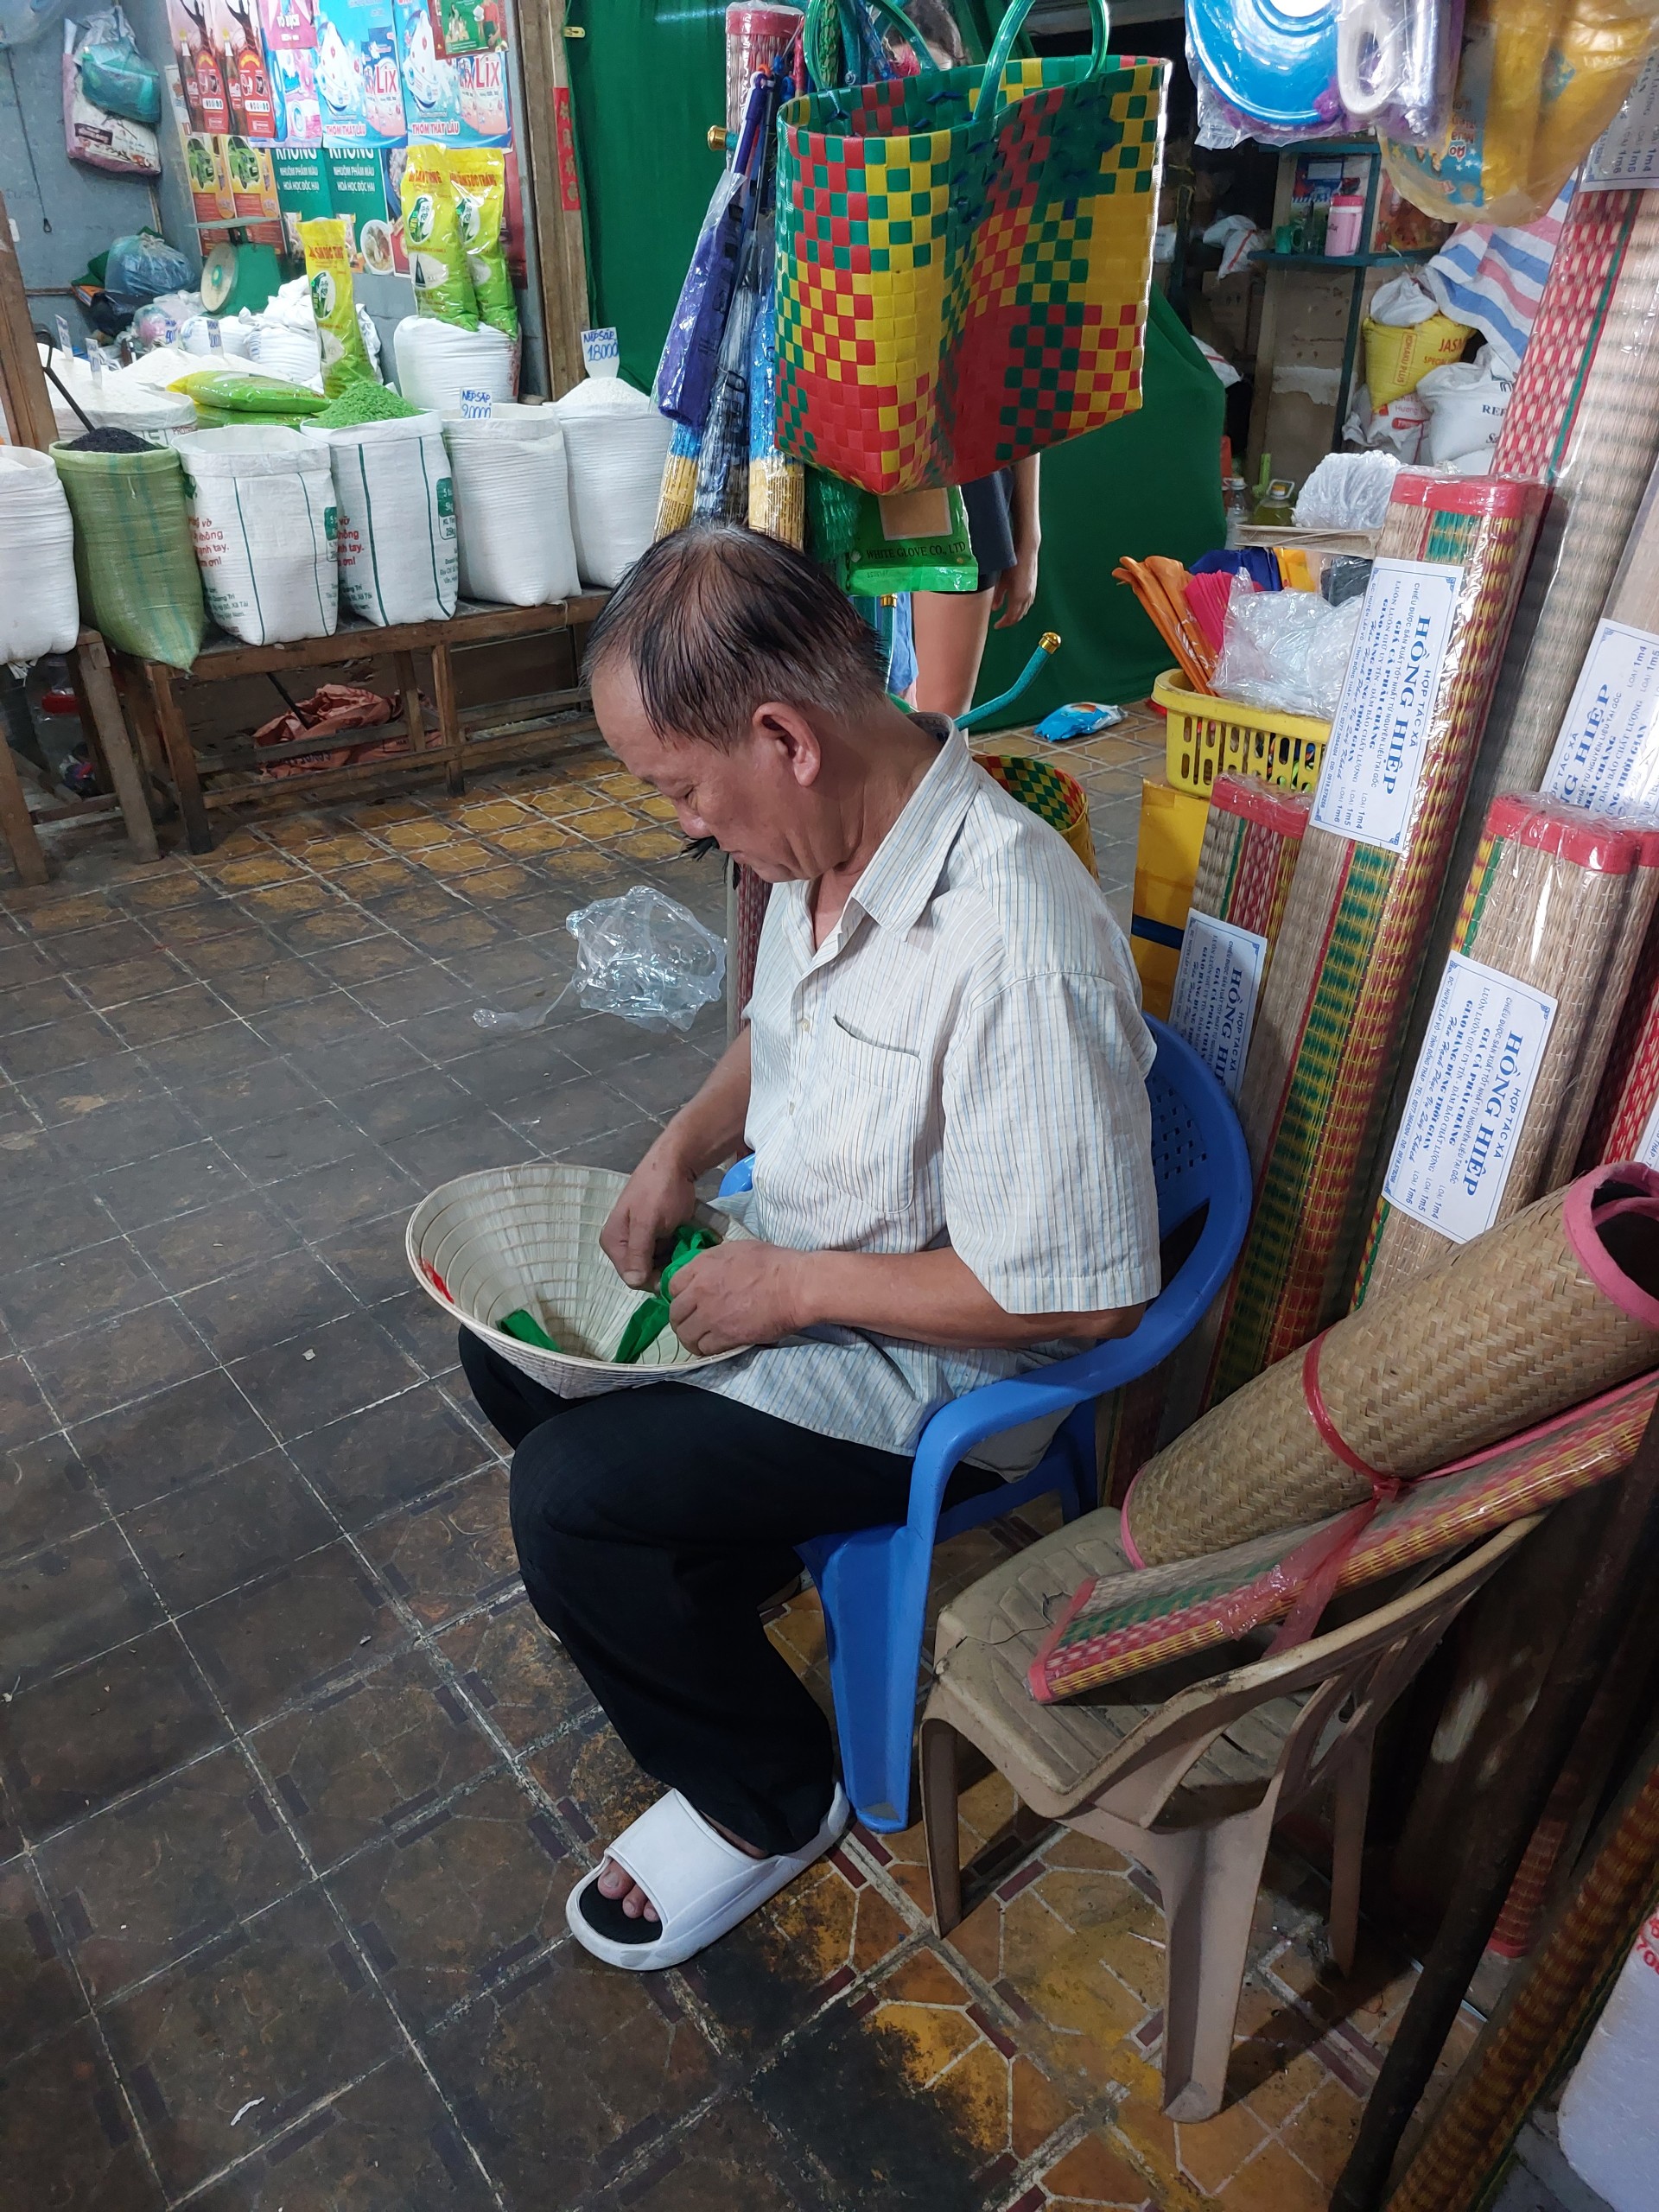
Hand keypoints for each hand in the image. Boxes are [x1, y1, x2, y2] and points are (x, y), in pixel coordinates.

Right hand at [599, 1137, 697, 1288]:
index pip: (632, 1278)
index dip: (654, 1279)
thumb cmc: (659, 1190)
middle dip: (666, 1269)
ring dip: (675, 1261)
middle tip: (686, 1258)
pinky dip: (679, 1253)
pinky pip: (667, 1255)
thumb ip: (639, 1251)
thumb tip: (633, 1281)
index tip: (676, 1271)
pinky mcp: (657, 1237)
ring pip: (659, 1266)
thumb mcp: (647, 1221)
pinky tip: (690, 1244)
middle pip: (646, 1273)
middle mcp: (624, 1245)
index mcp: (614, 1242)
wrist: (677, 1163)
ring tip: (690, 1249)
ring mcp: (642, 1241)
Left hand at [668, 1240, 811, 1353]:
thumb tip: (707, 1271)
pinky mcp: (725, 1336)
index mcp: (702, 1266)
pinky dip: (707, 1349)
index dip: (679, 1296)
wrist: (794, 1286)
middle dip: (681, 1320)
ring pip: (685, 1334)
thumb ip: (714, 1261)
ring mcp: (710, 1315)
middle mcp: (700, 1290)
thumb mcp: (737, 1249)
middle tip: (693, 1323)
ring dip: (691, 1338)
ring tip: (700, 1339)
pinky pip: (704, 1348)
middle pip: (675, 1313)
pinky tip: (714, 1345)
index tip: (689, 1301)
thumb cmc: (773, 1263)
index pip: (672, 1286)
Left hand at [992, 545, 1038, 629]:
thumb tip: (995, 608)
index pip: (1011, 617)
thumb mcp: (1002, 580)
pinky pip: (1028, 603)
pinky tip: (1017, 605)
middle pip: (1018, 616)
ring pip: (1024, 610)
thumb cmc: (1013, 562)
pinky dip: (1022, 608)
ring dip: (1016, 615)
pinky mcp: (1033, 587)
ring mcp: (1031, 592)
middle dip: (1010, 621)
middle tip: (1001, 623)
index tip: (996, 626)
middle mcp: (1027, 597)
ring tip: (1008, 616)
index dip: (1003, 624)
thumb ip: (998, 596)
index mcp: (1018, 597)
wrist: (1027, 550)